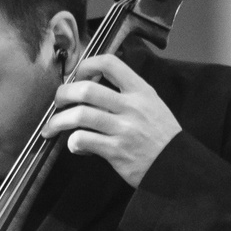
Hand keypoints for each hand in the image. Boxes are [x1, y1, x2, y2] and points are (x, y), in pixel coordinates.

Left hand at [40, 54, 180, 186]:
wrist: (178, 166)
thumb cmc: (161, 137)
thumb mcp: (152, 105)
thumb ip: (127, 95)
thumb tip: (92, 90)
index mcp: (140, 91)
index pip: (110, 63)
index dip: (87, 65)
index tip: (77, 75)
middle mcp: (131, 106)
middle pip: (86, 89)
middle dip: (63, 94)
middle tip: (57, 102)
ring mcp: (124, 129)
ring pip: (79, 115)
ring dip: (58, 121)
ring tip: (52, 127)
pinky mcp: (116, 151)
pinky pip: (83, 140)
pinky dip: (72, 142)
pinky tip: (75, 145)